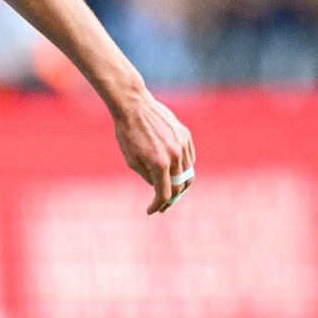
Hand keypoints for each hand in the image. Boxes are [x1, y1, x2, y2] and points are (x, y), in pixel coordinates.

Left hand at [112, 91, 194, 213]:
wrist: (134, 106)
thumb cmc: (127, 134)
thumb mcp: (132, 160)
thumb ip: (148, 176)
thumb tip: (159, 186)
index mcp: (159, 164)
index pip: (164, 194)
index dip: (157, 205)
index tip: (151, 210)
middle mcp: (175, 156)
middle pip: (179, 186)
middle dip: (170, 199)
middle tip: (161, 205)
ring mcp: (183, 145)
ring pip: (188, 173)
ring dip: (180, 185)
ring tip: (170, 191)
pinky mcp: (186, 136)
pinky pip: (190, 158)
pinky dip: (184, 169)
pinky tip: (175, 173)